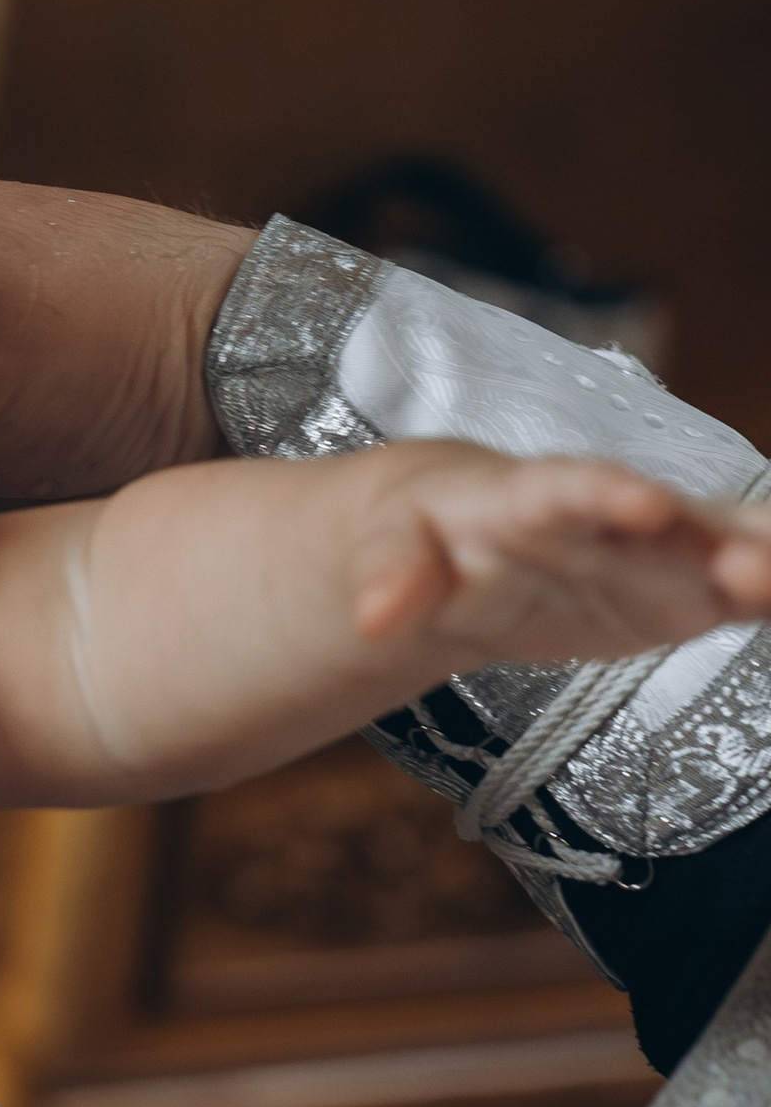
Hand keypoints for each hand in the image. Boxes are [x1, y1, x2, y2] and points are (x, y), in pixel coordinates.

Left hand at [353, 445, 770, 665]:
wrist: (460, 534)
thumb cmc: (428, 528)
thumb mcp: (388, 544)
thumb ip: (389, 573)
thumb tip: (375, 618)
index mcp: (527, 493)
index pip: (564, 487)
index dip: (604, 493)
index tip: (644, 506)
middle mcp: (606, 513)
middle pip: (665, 519)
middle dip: (713, 538)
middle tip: (752, 564)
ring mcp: (651, 551)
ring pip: (716, 551)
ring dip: (758, 563)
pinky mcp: (680, 592)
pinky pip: (737, 591)